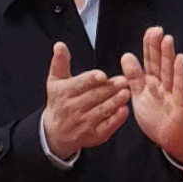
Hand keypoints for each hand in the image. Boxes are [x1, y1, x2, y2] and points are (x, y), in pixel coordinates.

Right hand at [43, 42, 128, 160]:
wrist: (55, 132)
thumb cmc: (59, 101)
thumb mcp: (55, 82)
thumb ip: (60, 63)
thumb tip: (60, 45)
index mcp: (64, 93)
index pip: (79, 85)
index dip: (91, 80)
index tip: (103, 76)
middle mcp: (73, 109)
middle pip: (94, 97)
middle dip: (110, 89)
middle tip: (125, 80)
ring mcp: (83, 124)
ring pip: (102, 111)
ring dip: (115, 102)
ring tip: (127, 92)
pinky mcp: (93, 136)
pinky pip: (106, 127)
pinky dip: (116, 119)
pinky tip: (124, 110)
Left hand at [121, 26, 182, 169]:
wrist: (170, 140)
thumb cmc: (156, 119)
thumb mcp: (138, 97)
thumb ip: (133, 78)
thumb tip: (127, 55)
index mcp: (150, 82)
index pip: (149, 61)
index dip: (149, 46)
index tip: (150, 31)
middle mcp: (162, 84)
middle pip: (159, 62)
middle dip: (157, 46)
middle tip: (156, 29)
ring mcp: (172, 92)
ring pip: (169, 70)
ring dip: (168, 55)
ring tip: (167, 39)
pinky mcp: (180, 101)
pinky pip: (179, 85)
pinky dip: (180, 72)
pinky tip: (180, 59)